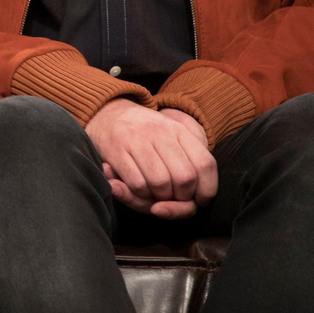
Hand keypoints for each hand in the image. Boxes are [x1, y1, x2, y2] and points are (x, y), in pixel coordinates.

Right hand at [86, 98, 216, 218]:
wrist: (106, 113)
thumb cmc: (146, 133)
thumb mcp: (174, 136)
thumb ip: (193, 159)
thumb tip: (202, 197)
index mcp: (179, 130)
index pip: (205, 164)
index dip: (207, 189)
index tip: (199, 199)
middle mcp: (160, 132)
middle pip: (184, 178)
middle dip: (181, 197)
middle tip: (173, 198)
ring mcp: (137, 140)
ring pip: (161, 183)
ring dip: (160, 198)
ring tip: (155, 194)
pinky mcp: (116, 151)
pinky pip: (137, 184)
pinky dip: (140, 194)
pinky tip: (138, 189)